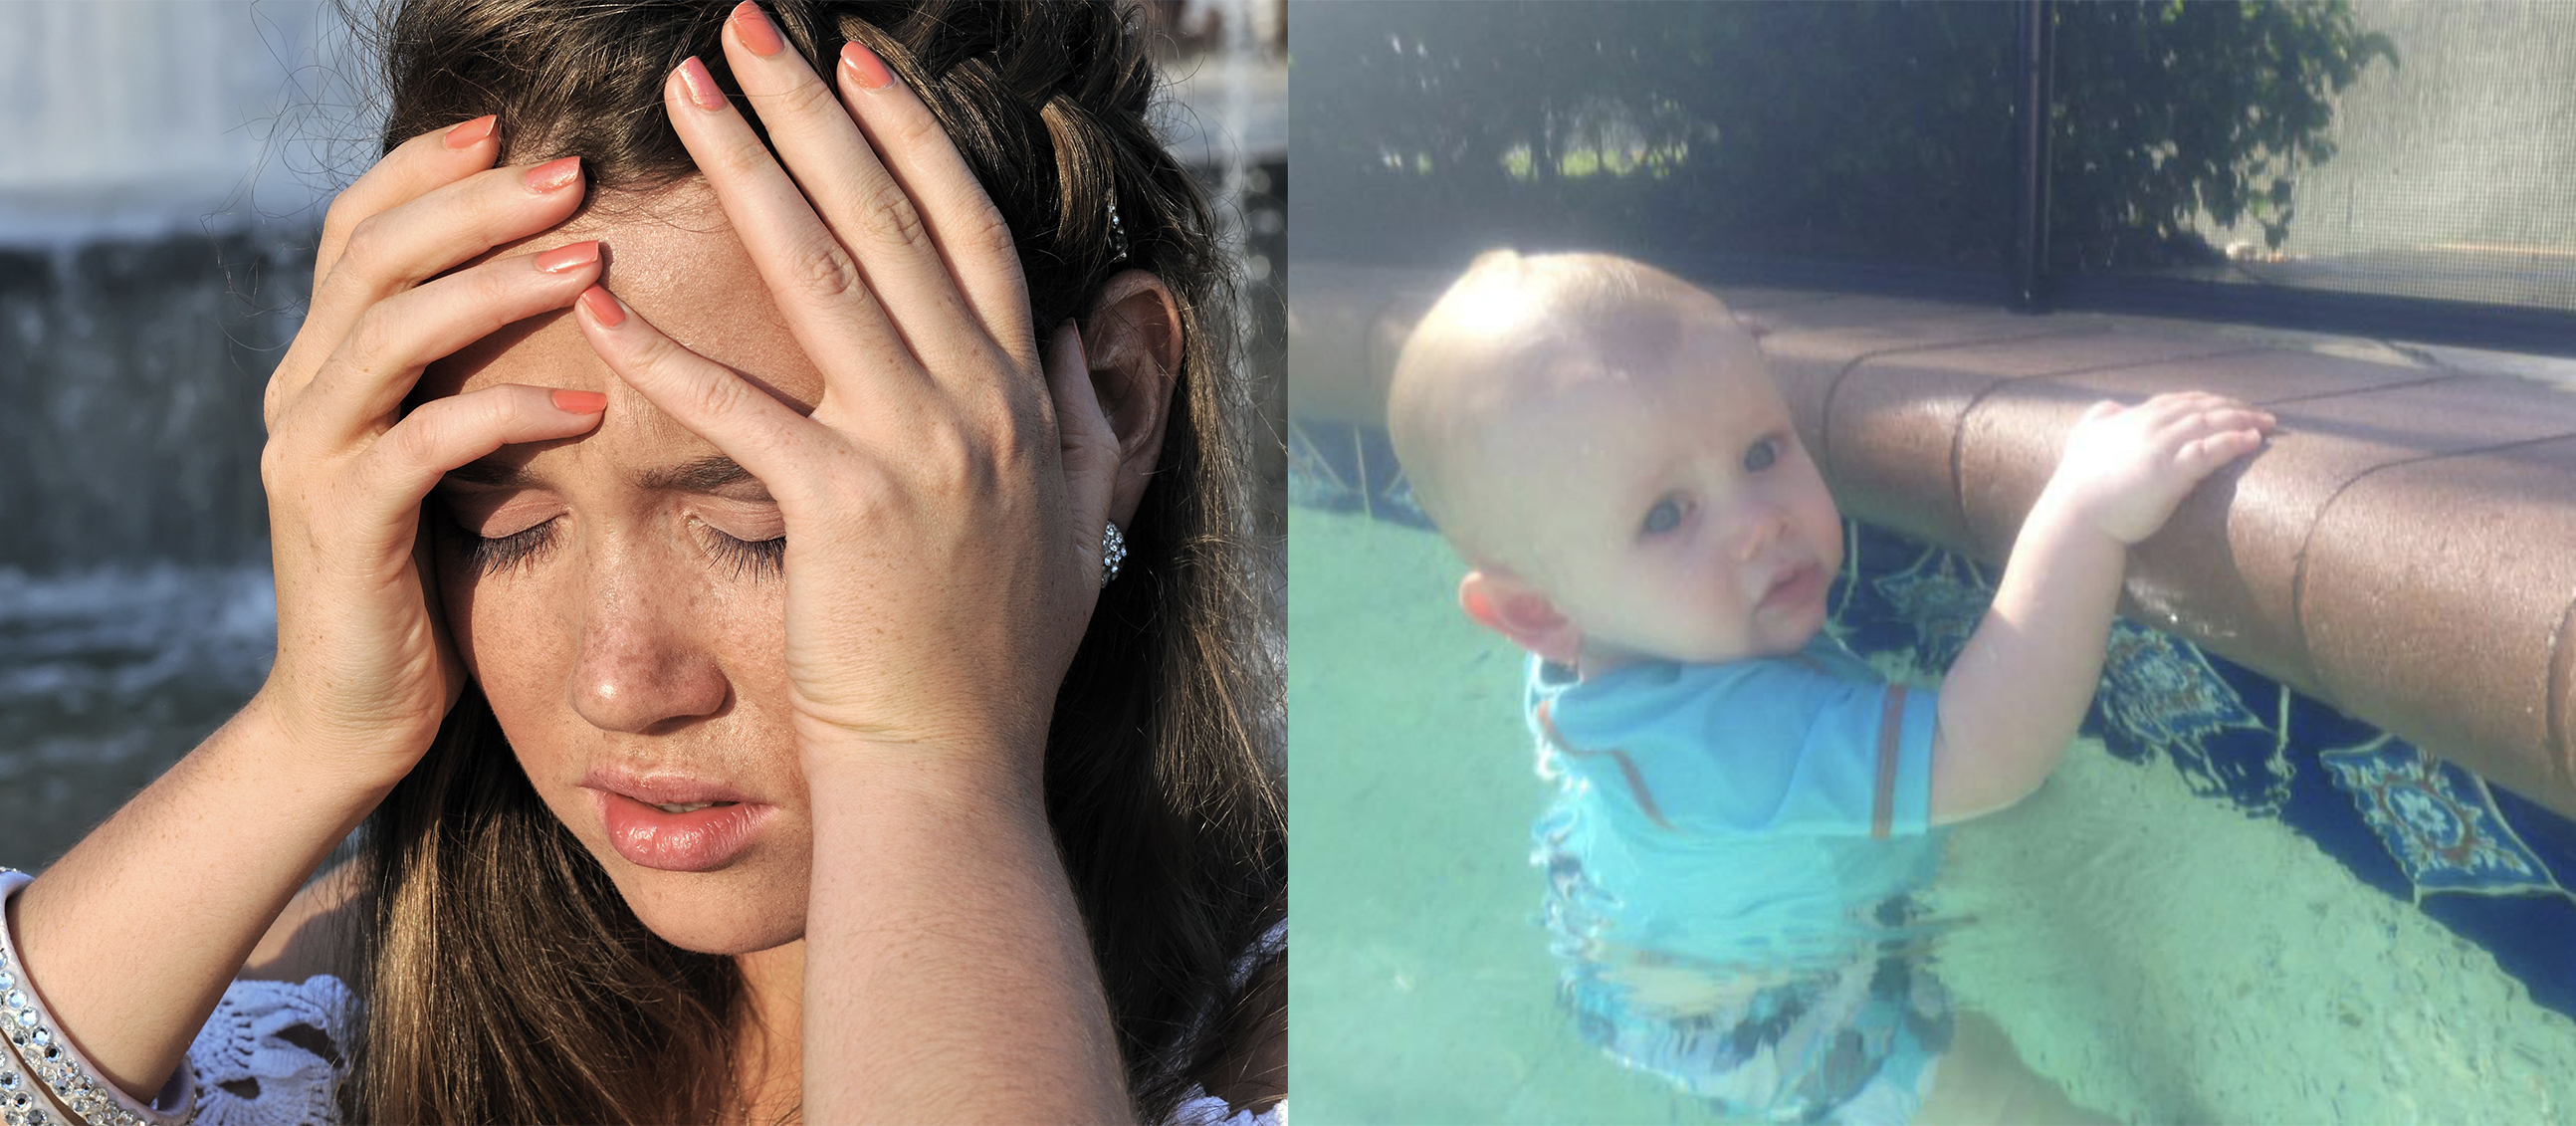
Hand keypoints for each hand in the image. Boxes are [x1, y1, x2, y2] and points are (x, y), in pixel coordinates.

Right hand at [254, 118, 610, 783]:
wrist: (354, 716)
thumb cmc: (426, 581)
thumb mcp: (443, 461)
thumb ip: (463, 381)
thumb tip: (567, 292)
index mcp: (324, 365)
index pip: (357, 229)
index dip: (428, 170)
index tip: (514, 129)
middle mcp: (301, 392)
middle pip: (370, 255)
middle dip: (473, 204)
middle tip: (573, 173)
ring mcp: (310, 455)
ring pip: (389, 332)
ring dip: (494, 287)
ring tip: (590, 262)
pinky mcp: (343, 524)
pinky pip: (423, 442)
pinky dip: (509, 412)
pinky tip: (592, 404)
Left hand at [569, 21, 1116, 766]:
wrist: (956, 772)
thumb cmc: (1001, 664)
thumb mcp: (1082, 528)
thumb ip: (1094, 425)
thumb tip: (1101, 342)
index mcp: (1027, 400)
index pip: (966, 232)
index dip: (909, 138)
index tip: (855, 62)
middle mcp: (982, 404)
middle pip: (888, 222)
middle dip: (811, 114)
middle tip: (742, 32)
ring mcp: (918, 450)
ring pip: (819, 277)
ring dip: (742, 172)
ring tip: (681, 96)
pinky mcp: (843, 507)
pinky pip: (740, 407)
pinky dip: (666, 351)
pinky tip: (601, 296)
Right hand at [2043, 391, 2275, 544]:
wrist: (2075, 516)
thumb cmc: (2078, 484)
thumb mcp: (2083, 437)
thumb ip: (2099, 418)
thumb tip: (2116, 407)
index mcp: (2132, 418)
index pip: (2179, 401)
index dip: (2209, 401)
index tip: (2231, 405)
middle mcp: (2148, 426)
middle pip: (2201, 407)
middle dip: (2235, 407)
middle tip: (2262, 414)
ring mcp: (2159, 447)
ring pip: (2209, 423)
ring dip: (2243, 420)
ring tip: (2267, 424)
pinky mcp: (2169, 471)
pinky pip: (2208, 450)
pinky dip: (2233, 441)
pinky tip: (2251, 440)